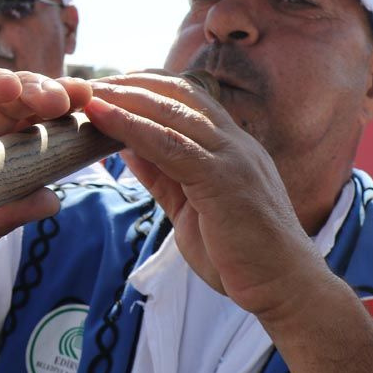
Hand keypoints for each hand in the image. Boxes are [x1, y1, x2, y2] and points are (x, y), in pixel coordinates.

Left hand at [84, 73, 326, 321]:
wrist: (285, 288)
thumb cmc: (240, 254)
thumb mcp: (191, 206)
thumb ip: (164, 175)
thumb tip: (128, 148)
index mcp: (231, 146)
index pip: (187, 97)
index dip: (145, 86)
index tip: (107, 87)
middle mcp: (235, 142)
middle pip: (177, 94)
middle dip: (129, 84)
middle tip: (86, 84)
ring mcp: (232, 157)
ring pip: (172, 112)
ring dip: (124, 99)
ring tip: (87, 94)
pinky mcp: (224, 180)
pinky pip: (170, 145)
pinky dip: (132, 127)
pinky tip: (102, 119)